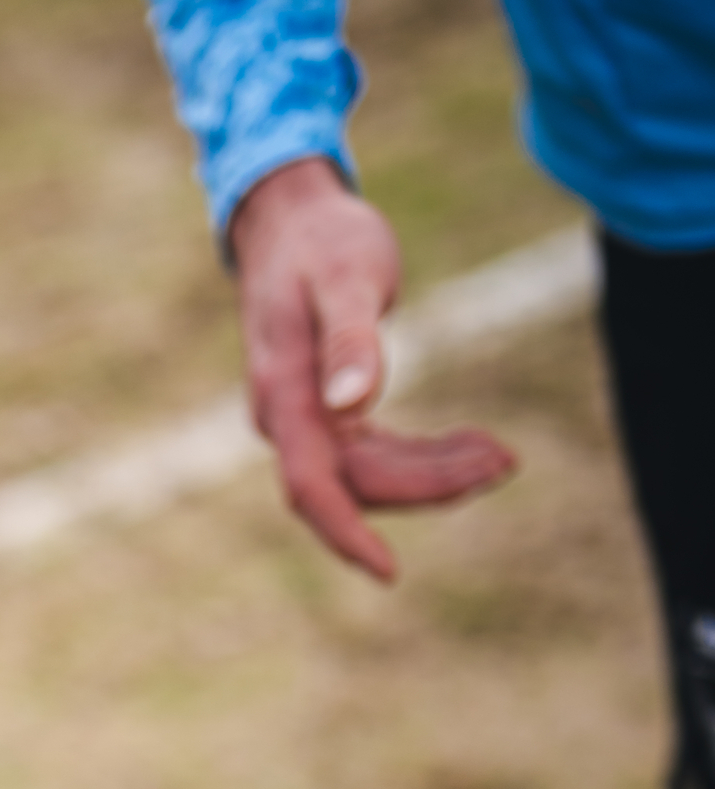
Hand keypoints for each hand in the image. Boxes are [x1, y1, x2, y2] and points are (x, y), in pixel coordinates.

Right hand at [229, 157, 517, 580]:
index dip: (347, 534)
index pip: (313, 486)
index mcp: (284, 395)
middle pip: (358, 485)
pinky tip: (472, 444)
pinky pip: (375, 455)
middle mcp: (287, 419)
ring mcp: (306, 420)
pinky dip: (424, 455)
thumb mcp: (345, 276)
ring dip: (435, 473)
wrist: (290, 218)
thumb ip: (349, 341)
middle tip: (504, 460)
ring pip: (371, 475)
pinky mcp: (328, 412)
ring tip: (501, 453)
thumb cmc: (322, 240)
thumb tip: (352, 406)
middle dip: (430, 486)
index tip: (388, 570)